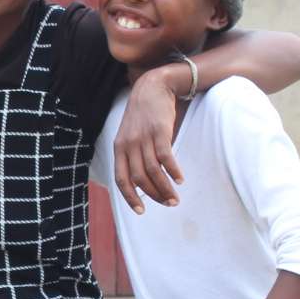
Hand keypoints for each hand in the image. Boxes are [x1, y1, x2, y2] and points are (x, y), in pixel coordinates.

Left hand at [113, 67, 185, 212]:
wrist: (152, 87)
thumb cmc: (144, 115)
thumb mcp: (131, 135)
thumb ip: (134, 155)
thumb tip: (144, 180)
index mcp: (119, 148)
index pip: (121, 179)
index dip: (130, 197)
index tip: (141, 211)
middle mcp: (129, 145)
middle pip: (139, 178)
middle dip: (153, 195)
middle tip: (168, 204)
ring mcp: (143, 138)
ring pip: (153, 171)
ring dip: (165, 188)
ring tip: (175, 198)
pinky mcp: (159, 132)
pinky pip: (166, 157)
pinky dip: (173, 171)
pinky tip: (180, 179)